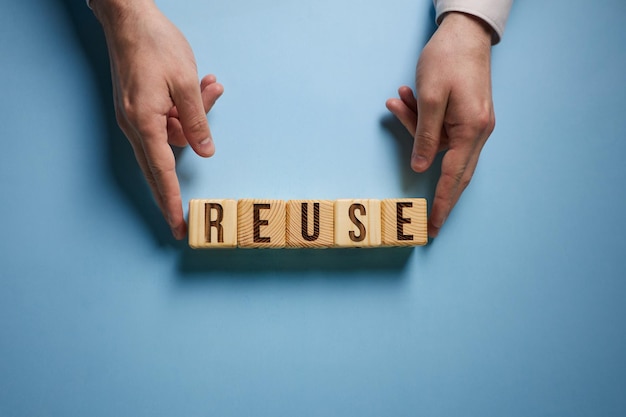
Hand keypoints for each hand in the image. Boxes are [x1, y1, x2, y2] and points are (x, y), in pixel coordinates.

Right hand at [92, 0, 222, 239]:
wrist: (128, 18)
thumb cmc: (155, 45)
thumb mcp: (185, 83)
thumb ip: (197, 120)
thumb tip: (205, 151)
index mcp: (145, 121)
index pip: (163, 171)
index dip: (171, 199)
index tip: (176, 223)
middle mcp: (135, 124)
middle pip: (158, 167)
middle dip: (173, 191)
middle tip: (181, 221)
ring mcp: (135, 117)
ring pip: (171, 135)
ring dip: (194, 118)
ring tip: (208, 85)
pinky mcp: (139, 107)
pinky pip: (167, 120)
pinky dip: (185, 109)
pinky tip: (201, 85)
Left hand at [386, 12, 494, 237]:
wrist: (464, 32)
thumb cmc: (448, 59)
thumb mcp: (430, 98)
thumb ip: (425, 136)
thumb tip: (420, 167)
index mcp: (471, 129)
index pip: (454, 176)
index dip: (443, 203)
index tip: (434, 226)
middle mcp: (478, 131)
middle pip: (456, 171)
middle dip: (439, 194)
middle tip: (428, 221)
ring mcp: (473, 124)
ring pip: (440, 144)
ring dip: (415, 127)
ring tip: (399, 101)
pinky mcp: (466, 115)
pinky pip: (440, 129)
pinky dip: (421, 119)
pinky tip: (405, 99)